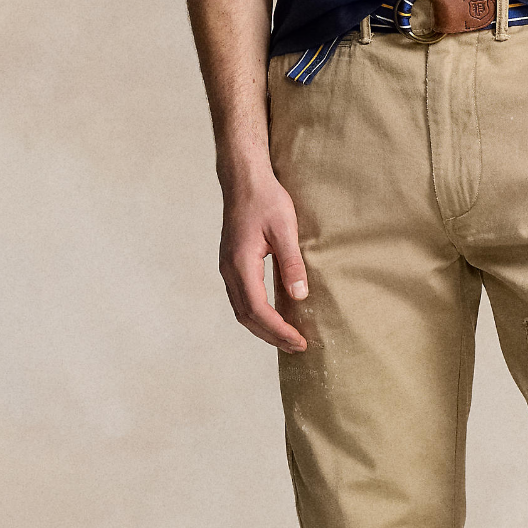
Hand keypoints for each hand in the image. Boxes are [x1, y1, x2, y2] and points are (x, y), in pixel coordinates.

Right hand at [219, 171, 308, 350]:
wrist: (244, 181)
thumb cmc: (265, 200)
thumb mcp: (285, 229)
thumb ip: (291, 263)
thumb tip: (299, 296)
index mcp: (241, 264)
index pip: (258, 309)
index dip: (279, 329)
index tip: (299, 341)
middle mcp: (229, 270)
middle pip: (247, 316)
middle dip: (272, 336)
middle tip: (297, 347)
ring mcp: (227, 268)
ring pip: (241, 310)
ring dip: (263, 328)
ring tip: (287, 339)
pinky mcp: (231, 265)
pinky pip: (241, 299)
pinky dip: (256, 315)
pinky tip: (273, 318)